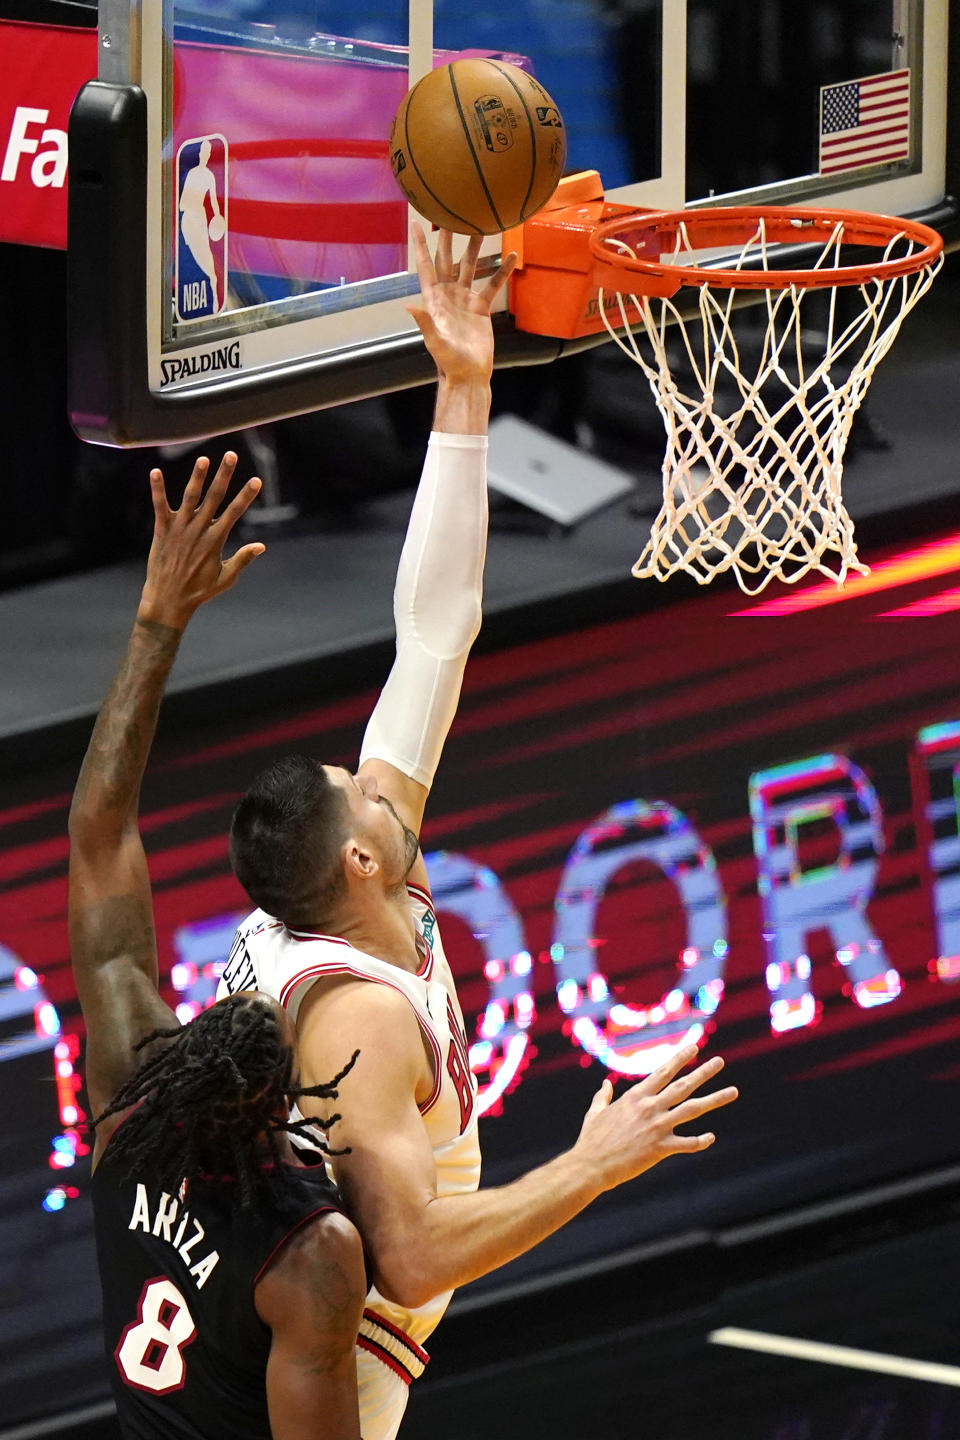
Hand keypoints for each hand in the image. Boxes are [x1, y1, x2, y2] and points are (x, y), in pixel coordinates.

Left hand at [138, 453, 264, 629]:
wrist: (168, 600)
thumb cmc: (199, 591)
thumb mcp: (225, 578)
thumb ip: (242, 560)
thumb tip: (261, 546)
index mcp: (215, 541)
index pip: (234, 512)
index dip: (246, 495)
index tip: (256, 480)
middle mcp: (198, 530)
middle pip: (214, 497)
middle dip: (224, 475)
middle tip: (231, 455)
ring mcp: (179, 529)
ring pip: (190, 497)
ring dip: (197, 477)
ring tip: (203, 459)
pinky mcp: (162, 530)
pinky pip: (159, 505)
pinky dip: (157, 489)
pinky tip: (155, 471)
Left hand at [406, 225, 517, 384]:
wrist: (469, 374)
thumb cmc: (449, 362)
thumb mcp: (435, 342)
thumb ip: (424, 323)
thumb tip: (409, 306)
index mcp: (434, 300)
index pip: (425, 266)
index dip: (421, 246)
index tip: (417, 223)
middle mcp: (448, 295)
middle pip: (447, 259)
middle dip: (448, 237)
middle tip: (451, 213)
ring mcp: (465, 299)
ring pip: (470, 266)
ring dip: (475, 247)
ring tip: (482, 225)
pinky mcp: (481, 307)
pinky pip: (492, 284)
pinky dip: (502, 271)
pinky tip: (512, 256)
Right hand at [573, 1044, 737, 1193]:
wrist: (590, 1165)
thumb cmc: (591, 1139)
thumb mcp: (595, 1112)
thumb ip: (603, 1096)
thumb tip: (605, 1084)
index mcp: (635, 1096)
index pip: (663, 1072)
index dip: (679, 1058)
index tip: (693, 1047)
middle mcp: (650, 1107)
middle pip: (683, 1085)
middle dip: (703, 1072)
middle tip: (720, 1061)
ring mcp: (657, 1127)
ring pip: (692, 1109)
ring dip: (715, 1100)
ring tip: (733, 1091)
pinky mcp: (660, 1148)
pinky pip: (687, 1143)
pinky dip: (700, 1141)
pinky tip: (712, 1137)